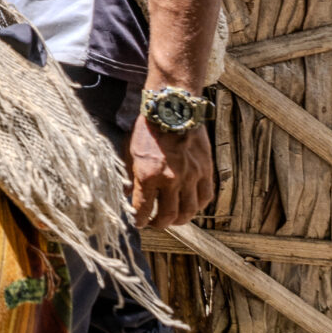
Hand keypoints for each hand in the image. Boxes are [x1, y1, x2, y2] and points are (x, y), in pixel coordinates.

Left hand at [128, 112, 214, 228]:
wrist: (172, 109)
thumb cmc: (147, 129)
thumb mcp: (129, 151)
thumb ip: (128, 176)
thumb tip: (125, 194)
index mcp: (148, 175)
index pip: (144, 209)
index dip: (140, 221)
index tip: (138, 222)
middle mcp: (172, 180)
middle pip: (169, 216)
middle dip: (159, 223)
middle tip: (154, 222)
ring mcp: (191, 176)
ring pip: (189, 211)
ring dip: (180, 219)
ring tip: (173, 218)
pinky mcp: (206, 170)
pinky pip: (205, 196)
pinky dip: (198, 206)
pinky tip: (190, 205)